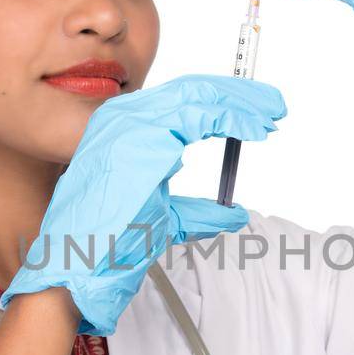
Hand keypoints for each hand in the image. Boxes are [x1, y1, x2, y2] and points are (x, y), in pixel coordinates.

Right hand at [1, 74, 286, 335]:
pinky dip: (234, 117)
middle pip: (193, 90)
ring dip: (241, 102)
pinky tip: (255, 129)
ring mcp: (130, 122)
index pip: (180, 103)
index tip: (254, 116)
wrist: (81, 264)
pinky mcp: (143, 132)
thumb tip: (234, 213)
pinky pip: (200, 113)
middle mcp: (123, 118)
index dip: (222, 105)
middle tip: (273, 106)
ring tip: (271, 113)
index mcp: (123, 132)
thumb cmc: (108, 244)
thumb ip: (198, 211)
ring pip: (199, 95)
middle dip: (238, 96)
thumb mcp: (164, 219)